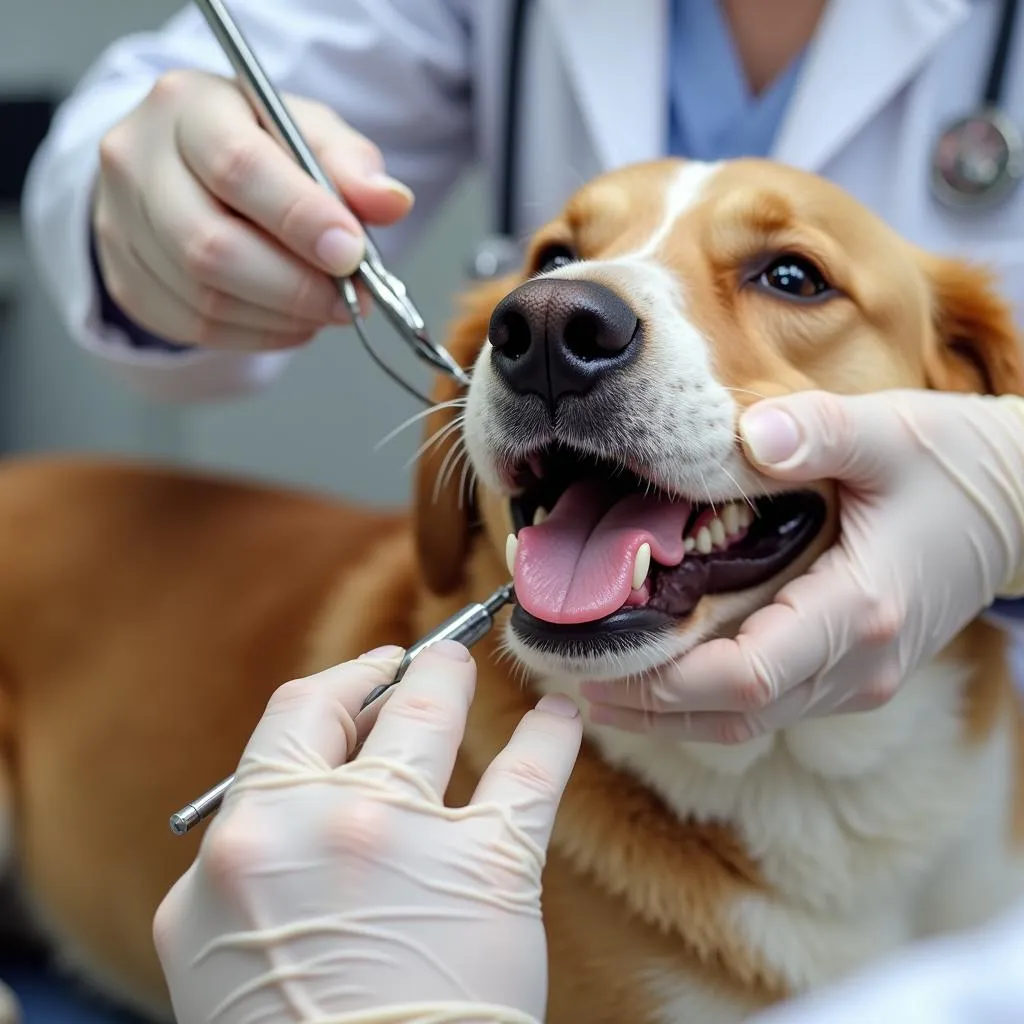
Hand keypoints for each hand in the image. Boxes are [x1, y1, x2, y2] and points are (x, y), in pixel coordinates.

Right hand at [93, 69, 413, 350]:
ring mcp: (120, 225)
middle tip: (352, 298)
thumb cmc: (257, 145)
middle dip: (296, 286)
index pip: (239, 168)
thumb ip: (350, 164)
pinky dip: (260, 334)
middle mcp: (136, 162)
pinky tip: (293, 319)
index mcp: (187, 106)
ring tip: (329, 306)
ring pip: (205, 297)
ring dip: (284, 316)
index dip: (301, 219)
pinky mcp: (127, 280)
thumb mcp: (308, 132)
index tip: (353, 253)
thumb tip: (391, 202)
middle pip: (210, 246)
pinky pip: (197, 328)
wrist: (186, 166)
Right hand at [154, 641, 582, 1023]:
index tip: (367, 676)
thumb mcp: (210, 944)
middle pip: (368, 704)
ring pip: (435, 711)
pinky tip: (562, 718)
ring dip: (457, 676)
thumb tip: (274, 806)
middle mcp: (321, 819)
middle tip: (428, 660)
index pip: (296, 716)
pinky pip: (530, 771)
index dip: (339, 685)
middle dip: (402, 670)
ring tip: (474, 660)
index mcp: (246, 835)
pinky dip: (551, 734)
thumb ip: (242, 861)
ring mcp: (407, 836)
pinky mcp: (488, 867)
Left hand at [582, 390, 1023, 742]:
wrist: (1018, 508)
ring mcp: (854, 679)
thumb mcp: (892, 433)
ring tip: (591, 692)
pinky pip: (764, 705)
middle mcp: (856, 665)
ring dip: (668, 715)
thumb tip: (745, 437)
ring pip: (746, 721)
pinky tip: (654, 680)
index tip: (602, 664)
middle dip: (649, 707)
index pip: (753, 674)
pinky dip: (702, 702)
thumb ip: (820, 433)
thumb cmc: (953, 466)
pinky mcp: (848, 675)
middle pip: (735, 712)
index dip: (673, 681)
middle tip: (567, 686)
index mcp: (861, 611)